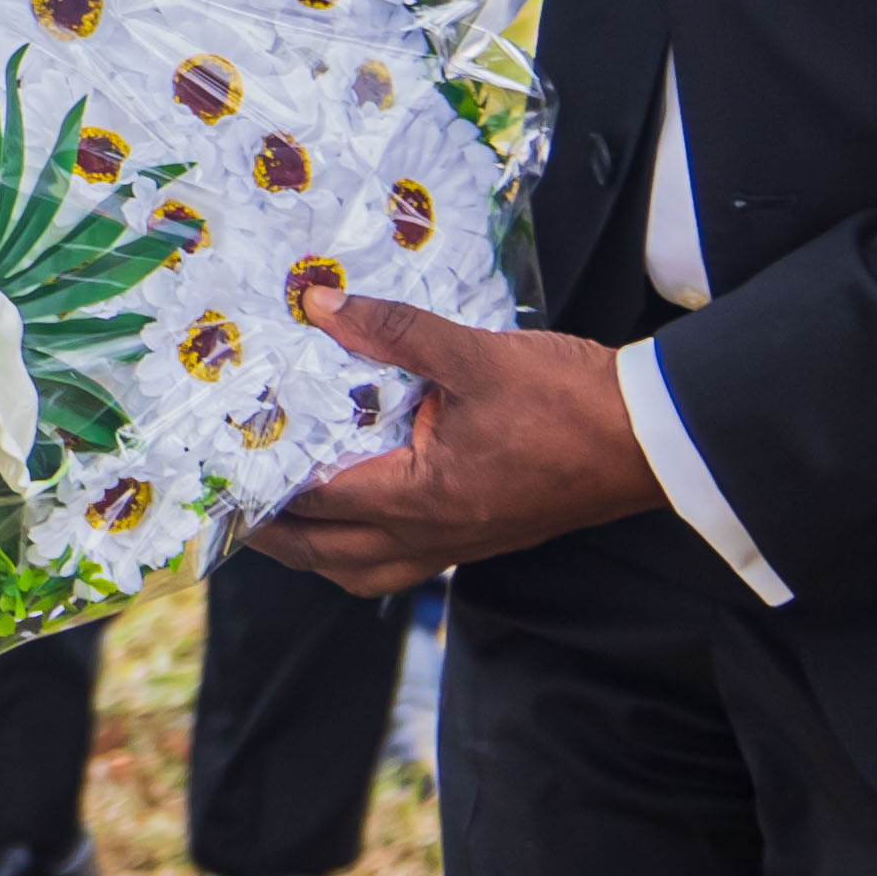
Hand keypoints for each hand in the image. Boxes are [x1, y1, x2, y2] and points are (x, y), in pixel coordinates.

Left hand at [247, 285, 661, 594]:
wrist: (653, 439)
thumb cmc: (571, 401)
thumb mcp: (475, 355)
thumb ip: (394, 331)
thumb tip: (323, 306)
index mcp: (422, 498)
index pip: (318, 500)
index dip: (263, 483)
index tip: (223, 465)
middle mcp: (435, 536)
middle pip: (330, 557)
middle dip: (278, 536)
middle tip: (236, 503)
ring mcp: (462, 544)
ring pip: (366, 569)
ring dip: (320, 550)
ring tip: (287, 512)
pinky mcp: (485, 537)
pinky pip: (405, 560)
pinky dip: (366, 545)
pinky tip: (362, 505)